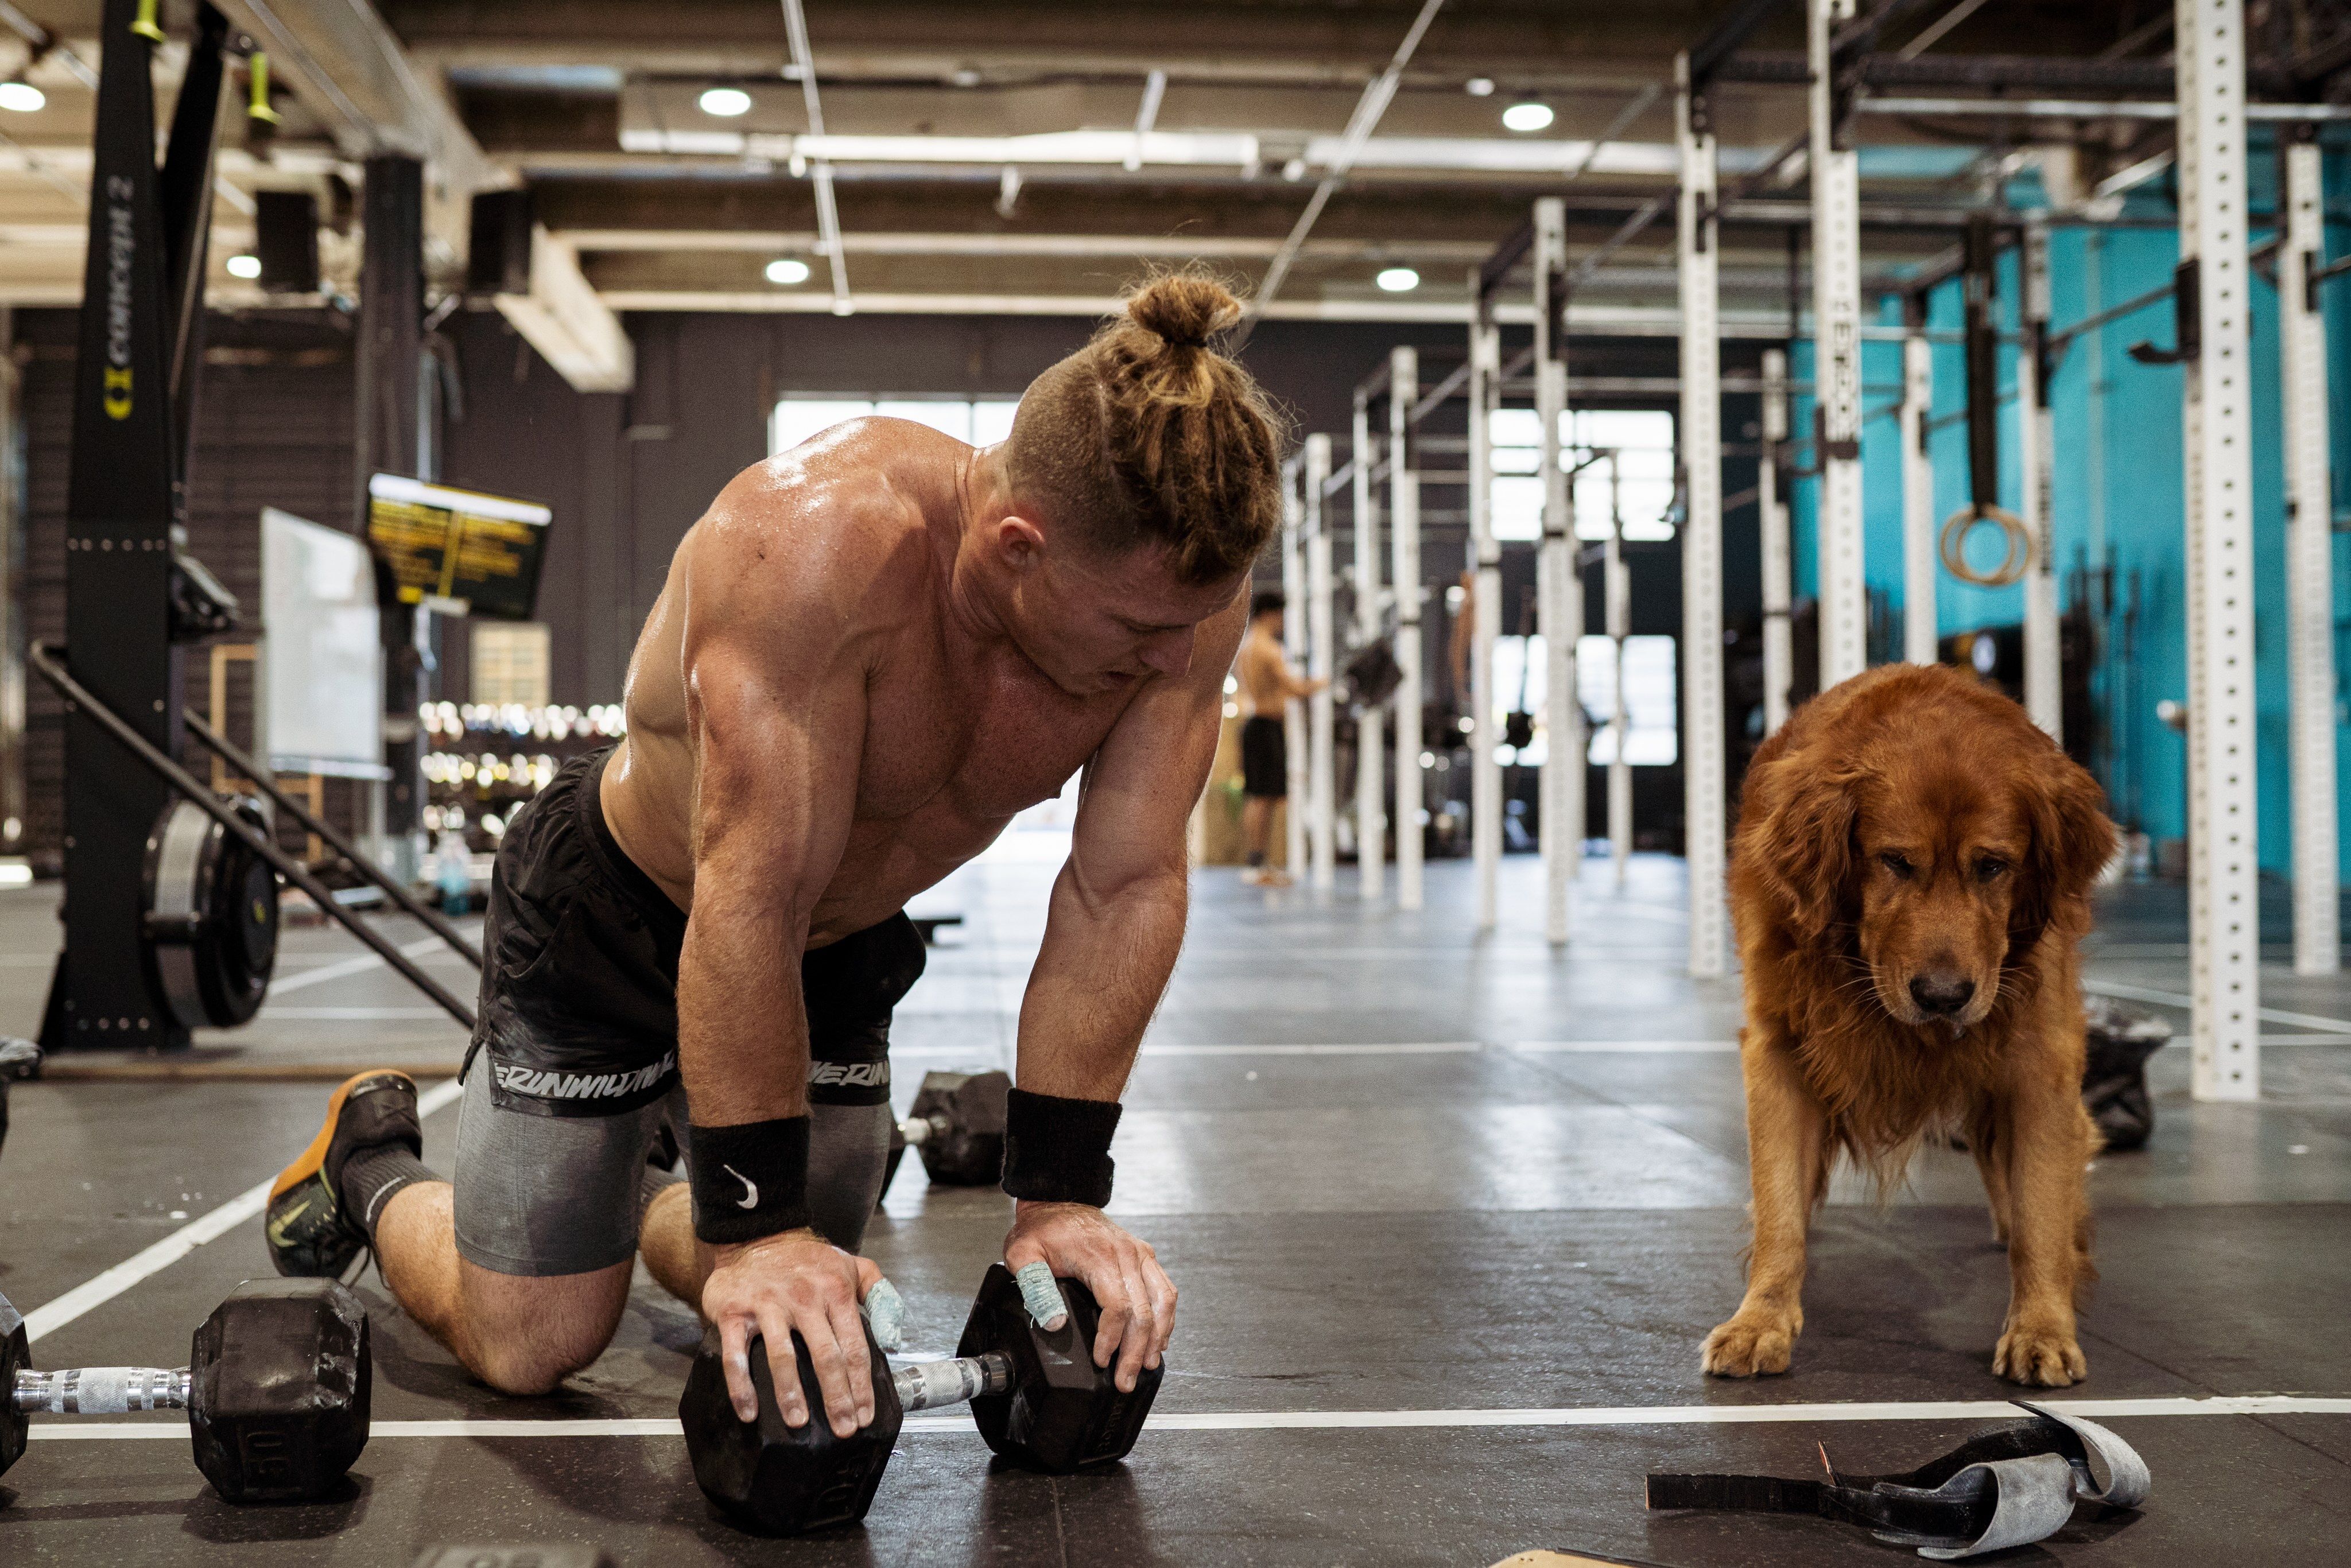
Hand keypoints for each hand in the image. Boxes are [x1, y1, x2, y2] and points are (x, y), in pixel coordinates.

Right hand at [699, 1228, 886, 1434]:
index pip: (854, 1346)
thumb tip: (893, 1337)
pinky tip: (749, 1412)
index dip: (861, 1384)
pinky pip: (736, 1355)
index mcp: (835, 1291)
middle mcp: (804, 1298)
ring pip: (782, 1356)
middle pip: (825, 1356)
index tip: (865, 1414)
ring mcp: (767, 1305)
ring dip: (791, 1394)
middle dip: (836, 1397)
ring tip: (799, 1422)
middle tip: (842, 1428)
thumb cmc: (806, 1261)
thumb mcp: (852, 1266)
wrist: (755, 1236)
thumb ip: (880, 1296)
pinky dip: (741, 1387)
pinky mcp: (734, 1312)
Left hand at [1003, 1201, 1175, 1392]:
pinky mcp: (1143, 1256)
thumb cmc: (1041, 1228)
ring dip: (1157, 1337)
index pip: (1117, 1306)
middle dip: (1136, 1352)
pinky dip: (1165, 1317)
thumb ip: (1035, 1286)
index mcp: (1099, 1256)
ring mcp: (1139, 1254)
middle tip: (1126, 1380)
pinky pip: (1165, 1289)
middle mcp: (1127, 1254)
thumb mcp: (1022, 1253)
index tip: (1102, 1361)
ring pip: (1162, 1301)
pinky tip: (1158, 1338)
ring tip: (1147, 1365)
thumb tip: (1055, 1322)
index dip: (1112, 1339)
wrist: (1058, 1199)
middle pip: (1143, 1311)